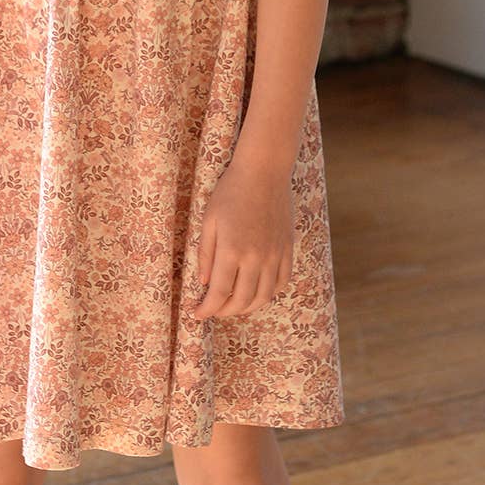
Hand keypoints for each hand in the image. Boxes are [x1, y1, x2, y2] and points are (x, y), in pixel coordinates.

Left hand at [189, 151, 293, 320]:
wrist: (264, 171)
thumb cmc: (231, 191)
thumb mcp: (209, 220)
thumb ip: (205, 254)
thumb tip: (204, 283)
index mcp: (232, 250)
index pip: (219, 293)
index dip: (207, 309)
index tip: (197, 314)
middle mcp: (256, 258)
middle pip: (241, 300)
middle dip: (224, 311)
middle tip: (213, 309)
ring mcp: (275, 255)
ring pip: (263, 297)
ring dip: (247, 307)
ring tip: (233, 305)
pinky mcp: (287, 249)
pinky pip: (281, 282)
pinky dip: (268, 294)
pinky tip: (257, 292)